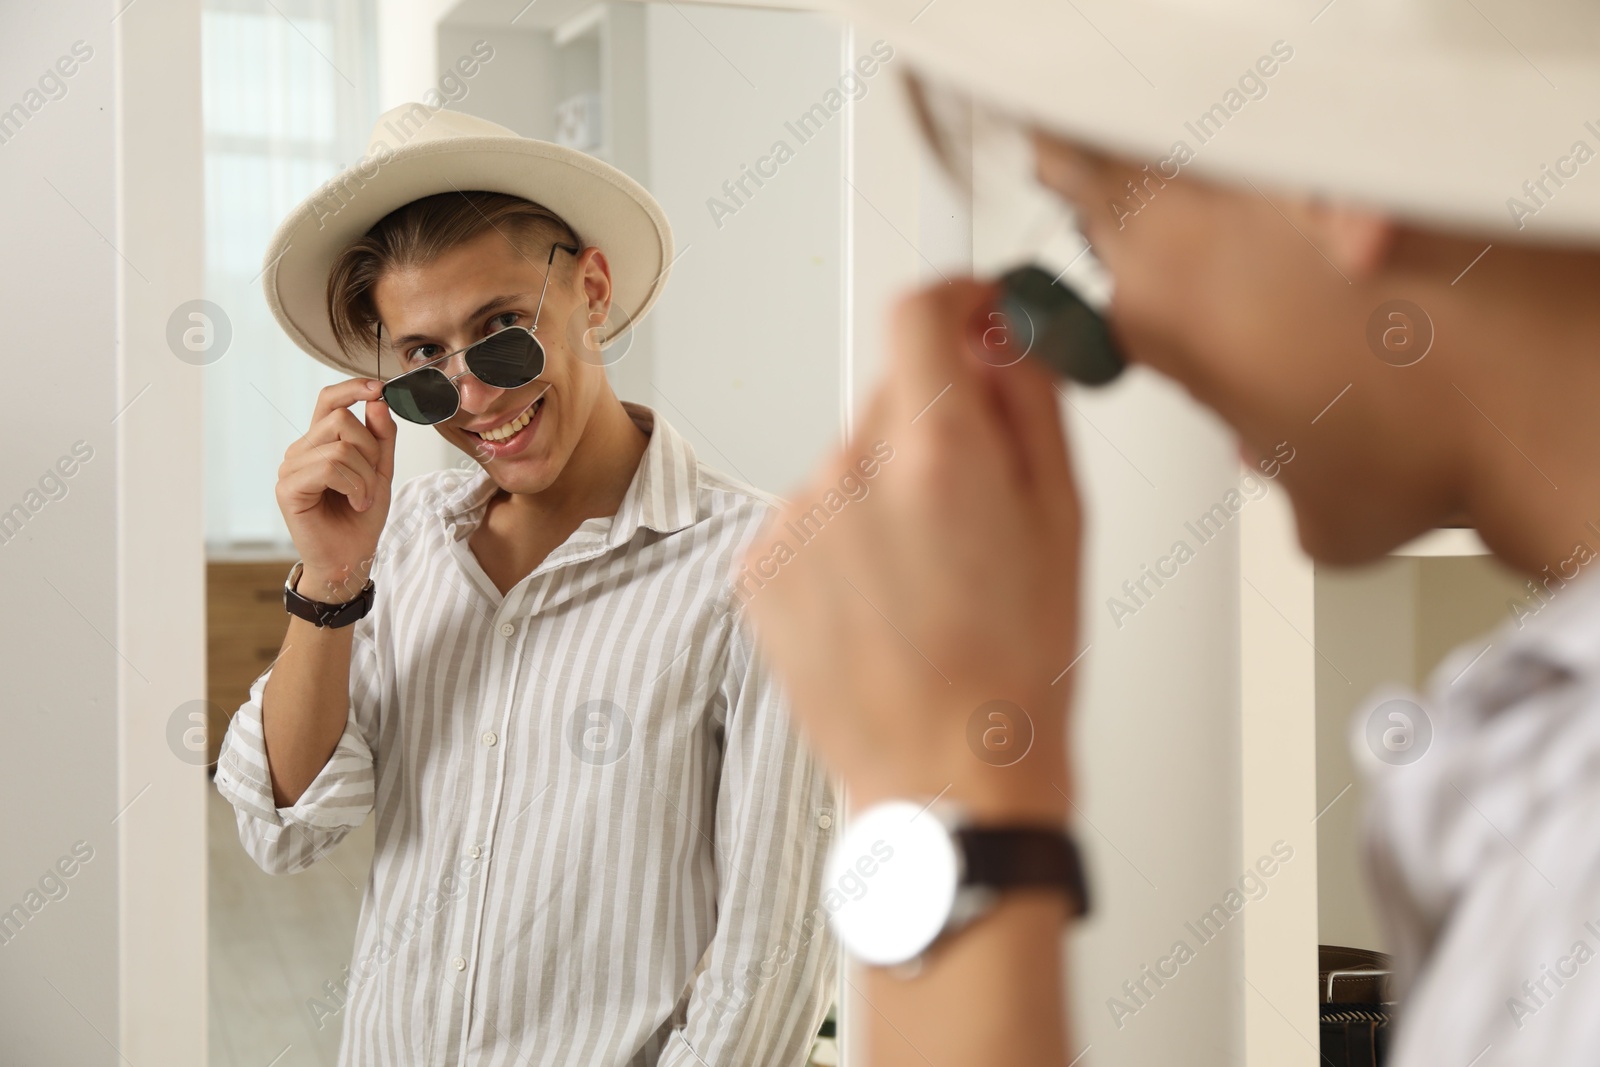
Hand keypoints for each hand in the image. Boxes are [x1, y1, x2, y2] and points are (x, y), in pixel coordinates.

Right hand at [275, 378, 396, 600]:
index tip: (378, 388)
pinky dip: (353, 485)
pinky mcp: (288, 487)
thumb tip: (377, 400)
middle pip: (342, 419)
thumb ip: (381, 437)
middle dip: (370, 449)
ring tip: (363, 498)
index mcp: (320, 442)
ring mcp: (291, 467)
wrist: (350, 557)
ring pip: (341, 446)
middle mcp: (301, 449)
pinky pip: (329, 467)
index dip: (352, 388)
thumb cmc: (361, 517)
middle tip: (372, 481)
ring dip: (365, 475)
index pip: (328, 400)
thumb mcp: (381, 470)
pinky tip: (355, 502)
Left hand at [740, 280, 1083, 820]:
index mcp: (937, 458)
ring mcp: (793, 525)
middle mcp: (850, 478)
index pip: (919, 311)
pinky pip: (809, 514)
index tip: (976, 319)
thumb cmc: (1013, 672)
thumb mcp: (1064, 522)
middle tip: (973, 501)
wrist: (946, 779)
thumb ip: (1029, 404)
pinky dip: (843, 536)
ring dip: (886, 487)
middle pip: (890, 393)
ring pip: (849, 458)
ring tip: (926, 575)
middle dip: (936, 422)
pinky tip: (881, 600)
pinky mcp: (757, 568)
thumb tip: (1003, 335)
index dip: (956, 301)